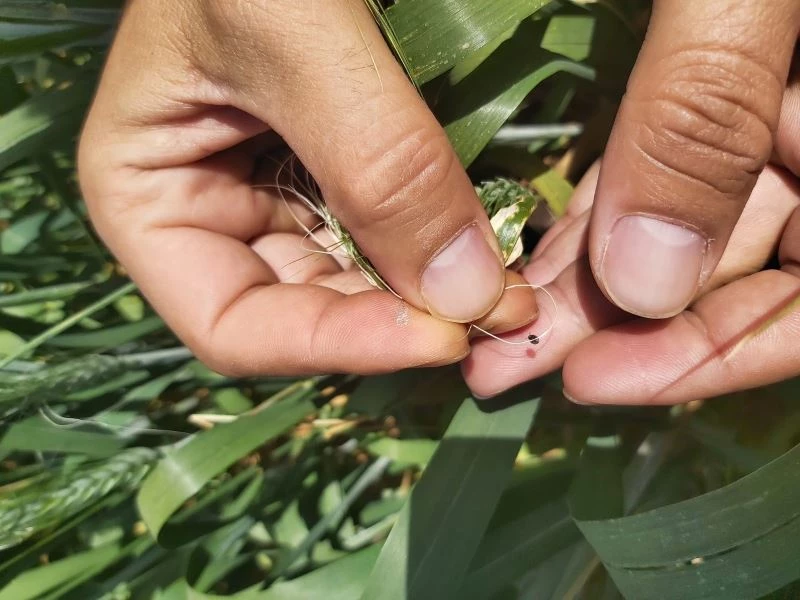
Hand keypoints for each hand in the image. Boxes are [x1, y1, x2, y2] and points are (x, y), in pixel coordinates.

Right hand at [77, 0, 536, 375]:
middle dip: (401, 322)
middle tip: (503, 314)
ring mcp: (273, 193)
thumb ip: (376, 162)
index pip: (232, 326)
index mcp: (148, 199)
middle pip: (305, 312)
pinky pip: (385, 231)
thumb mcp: (295, 35)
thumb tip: (468, 295)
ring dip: (430, 296)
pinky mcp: (333, 167)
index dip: (333, 346)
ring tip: (510, 289)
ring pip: (355, 281)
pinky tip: (491, 249)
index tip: (440, 338)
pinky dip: (437, 249)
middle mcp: (210, 212)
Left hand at [464, 16, 799, 402]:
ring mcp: (752, 120)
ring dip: (582, 282)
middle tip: (497, 362)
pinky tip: (531, 255)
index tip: (588, 378)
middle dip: (607, 325)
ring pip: (671, 231)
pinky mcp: (694, 94)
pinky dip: (592, 219)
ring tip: (491, 321)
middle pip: (719, 273)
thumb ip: (704, 115)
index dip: (708, 357)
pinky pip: (649, 176)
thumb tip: (644, 281)